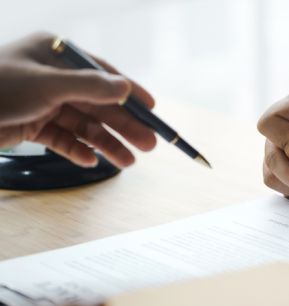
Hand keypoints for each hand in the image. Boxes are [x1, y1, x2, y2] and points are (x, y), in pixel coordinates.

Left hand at [0, 32, 156, 167]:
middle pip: (97, 103)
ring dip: (106, 143)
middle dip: (123, 125)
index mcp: (55, 54)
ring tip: (129, 162)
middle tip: (149, 144)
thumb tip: (126, 87)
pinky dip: (76, 150)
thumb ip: (91, 86)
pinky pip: (61, 138)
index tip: (152, 109)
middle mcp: (50, 77)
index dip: (129, 92)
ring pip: (83, 125)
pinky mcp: (30, 124)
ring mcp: (40, 101)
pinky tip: (90, 161)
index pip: (102, 74)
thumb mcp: (48, 84)